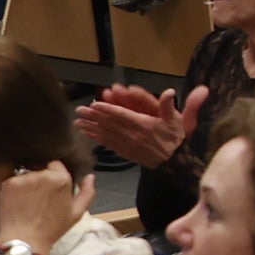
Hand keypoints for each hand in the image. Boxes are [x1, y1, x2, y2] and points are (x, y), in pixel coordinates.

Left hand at [0, 160, 87, 252]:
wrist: (25, 240)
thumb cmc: (53, 229)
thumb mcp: (76, 213)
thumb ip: (87, 192)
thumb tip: (90, 176)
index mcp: (61, 178)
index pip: (56, 166)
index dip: (54, 178)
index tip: (52, 192)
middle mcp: (42, 174)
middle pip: (41, 171)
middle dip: (41, 181)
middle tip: (40, 200)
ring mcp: (24, 178)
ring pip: (27, 176)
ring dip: (28, 186)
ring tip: (28, 204)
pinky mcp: (9, 184)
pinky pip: (13, 182)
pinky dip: (15, 191)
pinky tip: (17, 204)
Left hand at [78, 82, 203, 170]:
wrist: (173, 163)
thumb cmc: (174, 139)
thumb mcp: (176, 120)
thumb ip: (169, 106)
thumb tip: (170, 91)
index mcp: (144, 125)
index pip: (122, 115)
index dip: (107, 109)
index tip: (94, 104)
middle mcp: (133, 135)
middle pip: (110, 124)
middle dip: (93, 116)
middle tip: (79, 110)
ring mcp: (128, 145)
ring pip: (106, 134)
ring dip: (91, 127)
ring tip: (78, 122)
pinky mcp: (125, 152)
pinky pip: (109, 144)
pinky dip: (97, 138)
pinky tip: (88, 133)